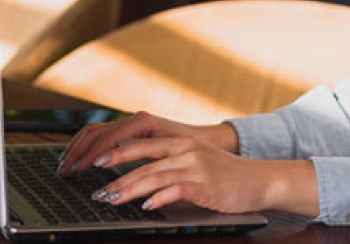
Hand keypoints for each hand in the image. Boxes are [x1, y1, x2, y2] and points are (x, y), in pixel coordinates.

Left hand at [57, 111, 317, 215]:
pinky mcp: (205, 185)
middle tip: (93, 184)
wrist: (258, 180)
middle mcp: (185, 149)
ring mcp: (195, 166)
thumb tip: (134, 178)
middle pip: (142, 157)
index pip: (140, 143)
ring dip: (128, 189)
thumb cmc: (224, 176)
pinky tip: (146, 206)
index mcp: (179, 142)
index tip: (91, 162)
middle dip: (114, 171)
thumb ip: (167, 165)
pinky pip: (176, 190)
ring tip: (110, 200)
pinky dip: (158, 198)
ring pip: (154, 175)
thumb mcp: (194, 162)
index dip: (114, 151)